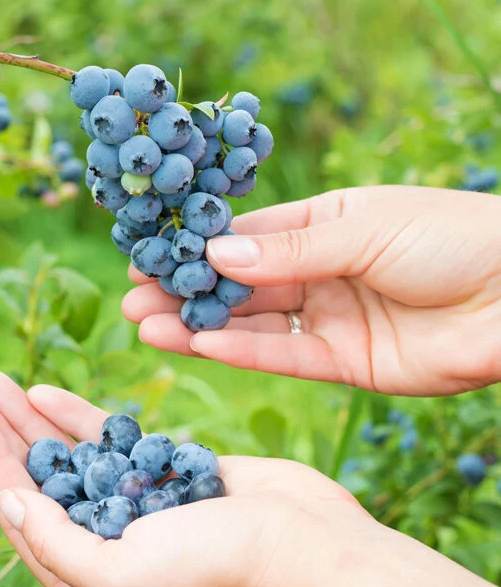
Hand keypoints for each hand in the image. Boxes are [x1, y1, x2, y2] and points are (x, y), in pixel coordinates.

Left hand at [0, 370, 365, 586]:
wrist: (314, 553)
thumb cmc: (219, 573)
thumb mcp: (120, 573)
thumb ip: (55, 541)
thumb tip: (8, 499)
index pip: (17, 510)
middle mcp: (105, 550)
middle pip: (35, 480)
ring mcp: (137, 511)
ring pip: (68, 457)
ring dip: (30, 418)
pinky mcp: (167, 477)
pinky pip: (110, 444)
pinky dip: (77, 418)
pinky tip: (44, 391)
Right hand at [122, 186, 500, 395]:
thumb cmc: (453, 237)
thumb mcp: (363, 229)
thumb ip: (289, 248)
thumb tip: (216, 251)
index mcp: (323, 223)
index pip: (246, 235)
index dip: (197, 246)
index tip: (148, 254)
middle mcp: (319, 271)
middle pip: (239, 284)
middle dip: (185, 291)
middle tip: (132, 299)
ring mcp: (330, 318)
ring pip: (252, 324)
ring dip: (198, 325)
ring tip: (146, 324)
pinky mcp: (346, 363)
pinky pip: (285, 357)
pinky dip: (241, 352)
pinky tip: (198, 345)